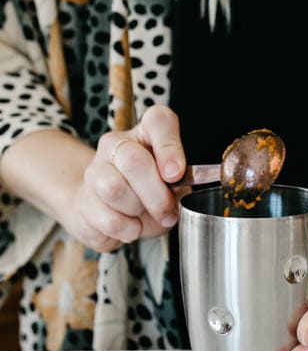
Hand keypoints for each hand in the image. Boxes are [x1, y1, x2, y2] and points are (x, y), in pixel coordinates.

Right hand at [64, 105, 185, 252]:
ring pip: (114, 189)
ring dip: (138, 211)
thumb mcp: (172, 185)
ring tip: (144, 216)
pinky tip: (131, 227)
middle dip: (157, 195)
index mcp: (145, 134)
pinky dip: (128, 230)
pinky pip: (109, 219)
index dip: (169, 147)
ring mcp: (95, 172)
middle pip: (133, 160)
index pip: (158, 120)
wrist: (106, 213)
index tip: (176, 174)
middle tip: (167, 211)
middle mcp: (116, 145)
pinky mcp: (83, 201)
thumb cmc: (147, 194)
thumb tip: (177, 186)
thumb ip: (180, 182)